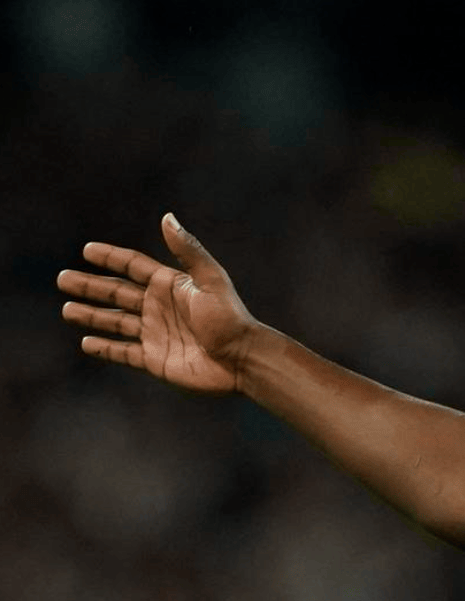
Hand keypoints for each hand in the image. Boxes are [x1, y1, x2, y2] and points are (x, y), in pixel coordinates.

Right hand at [58, 214, 258, 392]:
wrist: (242, 360)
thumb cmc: (230, 318)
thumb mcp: (210, 280)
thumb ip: (188, 251)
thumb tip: (167, 217)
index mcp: (170, 286)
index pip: (133, 267)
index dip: (111, 258)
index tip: (87, 249)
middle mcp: (159, 308)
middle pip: (117, 293)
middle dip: (90, 286)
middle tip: (62, 278)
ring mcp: (155, 334)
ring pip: (115, 323)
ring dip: (91, 315)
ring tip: (67, 310)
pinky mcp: (155, 359)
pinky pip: (123, 352)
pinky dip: (105, 348)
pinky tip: (86, 342)